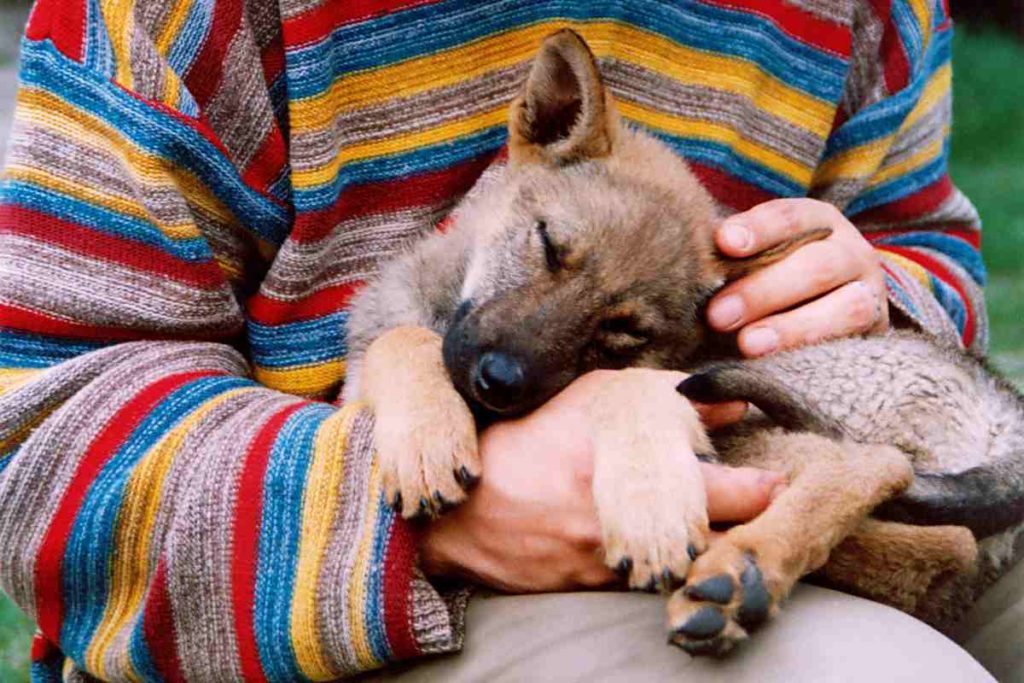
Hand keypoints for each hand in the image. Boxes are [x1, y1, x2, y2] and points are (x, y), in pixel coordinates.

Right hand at [419, 371, 781, 592]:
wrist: (465, 510)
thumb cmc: (532, 440)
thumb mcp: (595, 400)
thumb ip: (669, 397)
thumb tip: (731, 402)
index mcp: (641, 475)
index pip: (732, 494)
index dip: (764, 490)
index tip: (777, 480)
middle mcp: (637, 529)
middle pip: (723, 542)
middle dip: (750, 528)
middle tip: (762, 507)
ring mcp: (620, 567)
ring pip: (691, 568)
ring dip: (712, 549)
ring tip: (720, 526)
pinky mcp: (598, 591)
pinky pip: (651, 582)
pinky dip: (668, 564)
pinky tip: (666, 544)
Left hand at [708, 199, 888, 356]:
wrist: (828, 310)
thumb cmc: (769, 277)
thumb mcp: (755, 259)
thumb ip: (729, 260)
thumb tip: (687, 272)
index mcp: (818, 223)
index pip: (791, 217)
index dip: (760, 228)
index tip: (724, 242)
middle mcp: (851, 254)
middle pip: (816, 267)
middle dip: (764, 291)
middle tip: (717, 316)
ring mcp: (869, 297)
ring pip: (844, 309)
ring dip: (792, 329)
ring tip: (748, 346)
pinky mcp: (873, 339)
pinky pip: (849, 349)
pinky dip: (811, 358)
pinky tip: (775, 372)